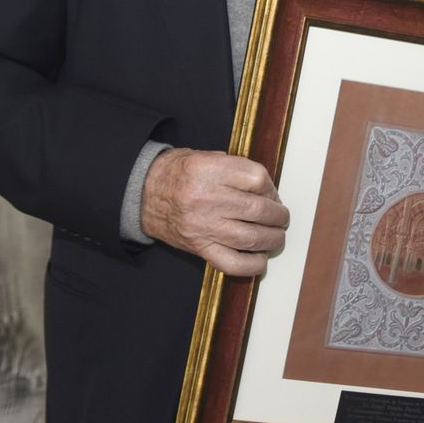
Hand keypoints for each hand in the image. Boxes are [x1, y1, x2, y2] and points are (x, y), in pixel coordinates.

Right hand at [141, 148, 288, 275]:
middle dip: (278, 215)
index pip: (257, 178)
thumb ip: (235, 170)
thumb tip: (268, 190)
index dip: (271, 188)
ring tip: (276, 236)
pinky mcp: (199, 247)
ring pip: (252, 238)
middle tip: (281, 217)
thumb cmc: (176, 173)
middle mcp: (205, 198)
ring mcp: (202, 226)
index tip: (272, 193)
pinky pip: (233, 263)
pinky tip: (260, 258)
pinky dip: (253, 264)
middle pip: (259, 210)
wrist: (142, 193)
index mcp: (208, 170)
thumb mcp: (204, 157)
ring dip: (272, 239)